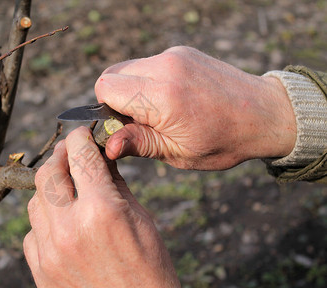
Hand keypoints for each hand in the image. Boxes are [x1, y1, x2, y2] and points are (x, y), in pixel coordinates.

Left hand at [23, 127, 182, 287]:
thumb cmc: (150, 271)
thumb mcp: (141, 219)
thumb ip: (115, 183)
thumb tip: (99, 157)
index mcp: (102, 211)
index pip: (81, 155)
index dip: (80, 137)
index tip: (82, 135)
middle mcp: (70, 229)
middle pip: (48, 172)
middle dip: (60, 156)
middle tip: (71, 154)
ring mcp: (50, 252)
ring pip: (35, 200)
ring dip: (50, 188)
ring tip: (68, 190)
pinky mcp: (40, 270)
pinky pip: (33, 232)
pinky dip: (46, 221)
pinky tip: (63, 223)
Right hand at [95, 46, 295, 169]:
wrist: (264, 114)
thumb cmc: (223, 141)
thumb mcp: (177, 152)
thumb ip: (137, 144)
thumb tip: (106, 145)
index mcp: (163, 96)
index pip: (106, 87)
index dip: (107, 109)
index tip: (125, 126)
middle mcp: (166, 67)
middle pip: (112, 73)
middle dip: (116, 98)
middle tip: (141, 120)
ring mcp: (175, 55)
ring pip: (129, 67)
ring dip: (132, 88)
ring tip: (158, 110)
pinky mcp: (182, 52)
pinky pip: (149, 63)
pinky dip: (149, 80)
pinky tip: (172, 98)